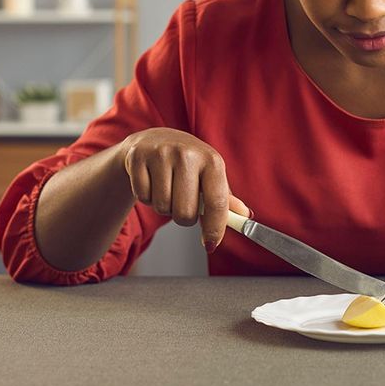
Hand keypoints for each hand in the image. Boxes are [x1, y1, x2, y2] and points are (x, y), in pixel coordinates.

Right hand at [119, 127, 250, 252]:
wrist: (154, 140)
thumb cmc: (188, 163)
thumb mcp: (210, 175)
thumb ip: (225, 198)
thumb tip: (246, 217)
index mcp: (211, 160)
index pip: (216, 202)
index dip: (214, 228)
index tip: (210, 245)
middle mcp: (188, 154)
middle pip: (185, 212)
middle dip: (183, 217)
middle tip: (182, 202)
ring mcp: (162, 154)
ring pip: (162, 207)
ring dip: (163, 206)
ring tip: (166, 188)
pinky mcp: (138, 157)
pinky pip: (142, 196)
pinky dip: (146, 197)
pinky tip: (151, 182)